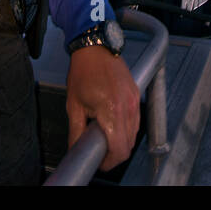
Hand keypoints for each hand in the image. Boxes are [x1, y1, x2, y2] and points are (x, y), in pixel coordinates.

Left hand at [65, 46, 140, 171]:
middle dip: (115, 154)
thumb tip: (76, 149)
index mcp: (112, 111)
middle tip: (101, 152)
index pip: (120, 149)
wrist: (95, 47)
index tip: (100, 162)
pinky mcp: (136, 95)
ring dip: (122, 142)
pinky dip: (127, 128)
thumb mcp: (74, 105)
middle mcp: (128, 108)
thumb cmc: (83, 72)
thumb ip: (76, 131)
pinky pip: (136, 120)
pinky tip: (113, 124)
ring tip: (106, 137)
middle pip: (129, 145)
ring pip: (134, 134)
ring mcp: (135, 101)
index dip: (110, 162)